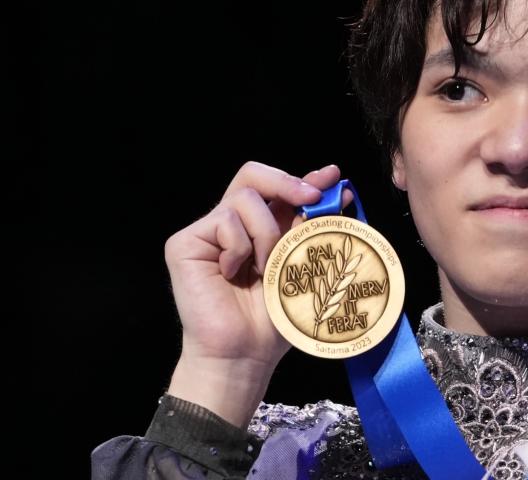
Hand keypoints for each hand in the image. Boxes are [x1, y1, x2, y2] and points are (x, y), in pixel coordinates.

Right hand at [162, 161, 352, 424]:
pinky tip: (234, 274)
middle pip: (252, 174)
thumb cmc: (273, 318)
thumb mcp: (303, 264)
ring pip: (245, 199)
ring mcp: (206, 232)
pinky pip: (225, 222)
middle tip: (311, 198)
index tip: (334, 177)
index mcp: (258, 228)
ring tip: (265, 267)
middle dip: (286, 182)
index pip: (277, 188)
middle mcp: (231, 224)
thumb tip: (343, 192)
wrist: (245, 354)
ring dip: (267, 232)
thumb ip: (314, 227)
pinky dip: (240, 247)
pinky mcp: (184, 243)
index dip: (304, 178)